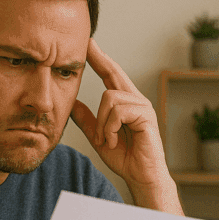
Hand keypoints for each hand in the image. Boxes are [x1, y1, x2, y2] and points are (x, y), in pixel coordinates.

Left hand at [72, 38, 171, 193]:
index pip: (110, 76)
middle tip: (88, 43)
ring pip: (109, 97)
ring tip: (107, 139)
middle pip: (115, 73)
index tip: (89, 45)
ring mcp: (142, 107)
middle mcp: (136, 101)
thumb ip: (87, 120)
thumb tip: (72, 104)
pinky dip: (110, 128)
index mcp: (125, 104)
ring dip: (102, 123)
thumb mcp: (99, 137)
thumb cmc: (125, 158)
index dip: (100, 60)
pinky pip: (118, 111)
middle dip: (100, 58)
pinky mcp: (146, 116)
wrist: (141, 176)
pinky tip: (113, 140)